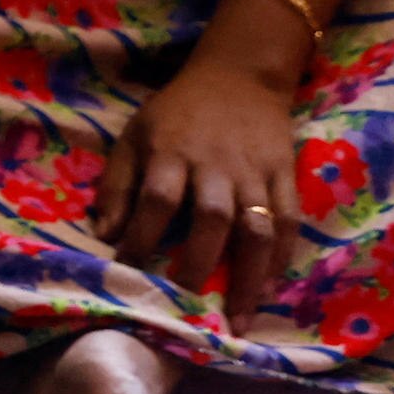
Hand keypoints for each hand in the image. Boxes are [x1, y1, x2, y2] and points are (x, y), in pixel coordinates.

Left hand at [93, 59, 298, 318]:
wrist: (239, 74)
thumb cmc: (178, 111)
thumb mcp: (135, 134)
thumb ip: (118, 183)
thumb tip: (104, 236)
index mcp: (172, 151)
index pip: (157, 199)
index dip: (142, 237)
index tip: (129, 273)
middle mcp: (216, 164)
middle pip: (213, 218)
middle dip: (198, 265)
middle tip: (185, 306)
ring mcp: (256, 171)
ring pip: (257, 226)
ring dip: (249, 275)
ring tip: (240, 320)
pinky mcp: (285, 174)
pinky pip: (289, 219)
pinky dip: (282, 256)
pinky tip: (271, 288)